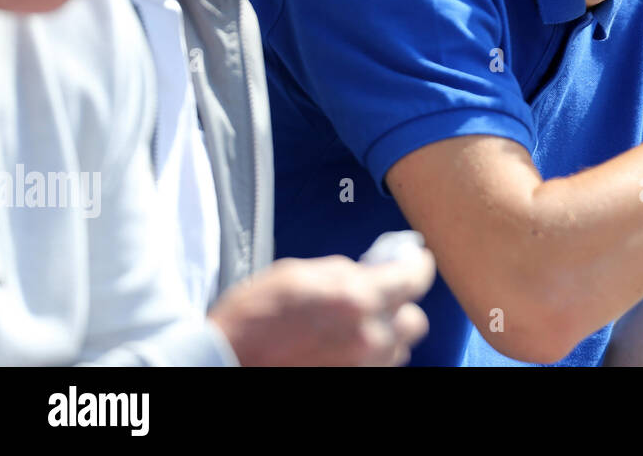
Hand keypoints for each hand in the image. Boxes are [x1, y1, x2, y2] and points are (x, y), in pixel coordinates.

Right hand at [208, 249, 434, 365]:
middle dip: (399, 308)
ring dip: (384, 337)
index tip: (414, 260)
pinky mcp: (353, 382)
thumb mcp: (297, 273)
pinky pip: (376, 369)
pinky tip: (341, 350)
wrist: (224, 365)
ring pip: (397, 350)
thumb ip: (343, 271)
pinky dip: (367, 358)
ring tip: (352, 329)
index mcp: (358, 298)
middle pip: (414, 321)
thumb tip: (371, 269)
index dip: (417, 265)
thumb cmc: (252, 317)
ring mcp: (363, 368)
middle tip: (378, 299)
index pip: (415, 278)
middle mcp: (369, 337)